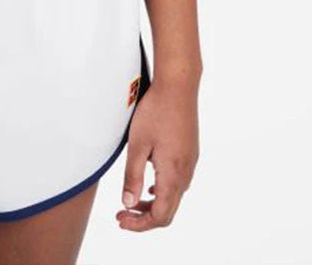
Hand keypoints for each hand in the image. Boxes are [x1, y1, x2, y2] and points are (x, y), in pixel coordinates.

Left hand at [117, 76, 198, 230]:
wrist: (178, 87)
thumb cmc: (156, 112)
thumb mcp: (137, 145)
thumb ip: (132, 176)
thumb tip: (128, 203)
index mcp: (173, 174)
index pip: (160, 216)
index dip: (140, 224)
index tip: (121, 219)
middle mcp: (185, 173)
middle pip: (168, 211)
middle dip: (144, 218)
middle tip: (121, 215)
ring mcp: (190, 163)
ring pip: (173, 197)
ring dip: (153, 204)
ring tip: (131, 201)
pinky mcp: (189, 153)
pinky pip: (178, 182)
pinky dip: (162, 190)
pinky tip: (149, 184)